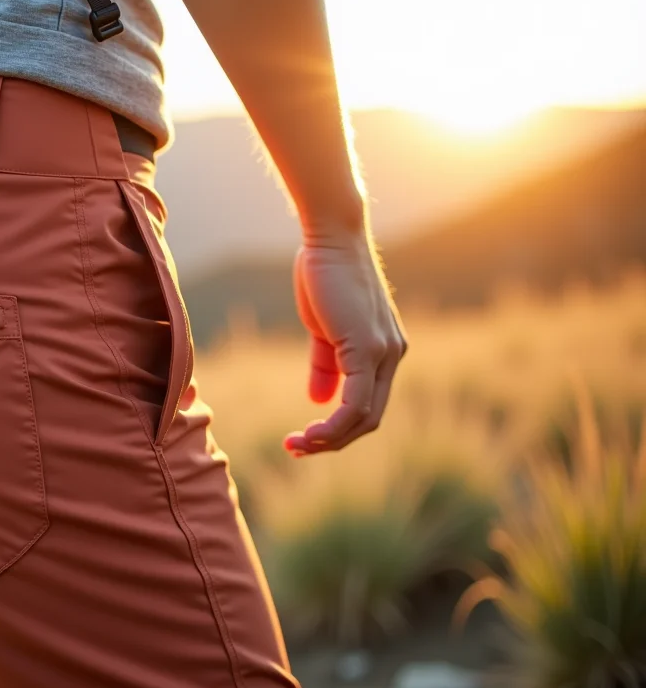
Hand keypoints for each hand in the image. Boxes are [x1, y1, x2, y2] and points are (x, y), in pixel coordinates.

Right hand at [285, 231, 407, 455]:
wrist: (330, 239)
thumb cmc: (324, 275)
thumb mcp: (323, 327)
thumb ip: (325, 364)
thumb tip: (319, 400)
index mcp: (385, 350)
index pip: (368, 403)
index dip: (338, 427)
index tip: (304, 436)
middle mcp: (392, 355)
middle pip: (369, 418)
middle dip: (333, 441)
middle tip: (296, 448)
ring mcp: (383, 353)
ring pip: (364, 417)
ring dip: (329, 440)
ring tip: (296, 445)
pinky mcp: (367, 349)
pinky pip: (354, 403)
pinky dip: (333, 426)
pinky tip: (309, 433)